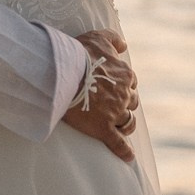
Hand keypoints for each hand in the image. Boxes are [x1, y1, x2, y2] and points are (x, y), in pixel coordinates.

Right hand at [61, 29, 139, 163]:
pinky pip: (118, 143)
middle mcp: (124, 94)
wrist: (63, 72)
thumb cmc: (79, 53)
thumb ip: (113, 39)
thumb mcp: (98, 38)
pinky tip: (128, 157)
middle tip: (113, 108)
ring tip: (120, 128)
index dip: (123, 87)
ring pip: (128, 122)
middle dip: (124, 105)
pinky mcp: (104, 128)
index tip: (114, 89)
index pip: (131, 83)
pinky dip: (124, 151)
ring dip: (125, 125)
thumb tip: (124, 45)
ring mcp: (115, 113)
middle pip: (131, 103)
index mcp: (125, 75)